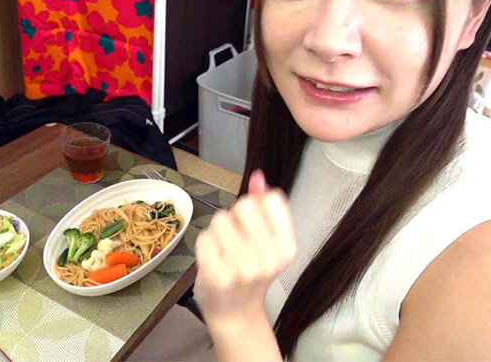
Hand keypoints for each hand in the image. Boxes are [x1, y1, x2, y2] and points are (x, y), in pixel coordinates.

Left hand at [194, 169, 296, 323]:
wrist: (236, 314)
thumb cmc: (251, 272)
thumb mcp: (266, 240)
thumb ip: (262, 206)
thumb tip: (257, 175)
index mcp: (287, 247)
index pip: (271, 199)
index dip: (257, 206)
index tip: (255, 226)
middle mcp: (268, 258)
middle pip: (244, 205)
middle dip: (236, 217)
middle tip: (237, 240)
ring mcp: (242, 268)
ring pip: (220, 219)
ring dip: (218, 232)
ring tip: (224, 252)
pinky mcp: (216, 275)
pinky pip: (203, 237)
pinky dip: (204, 246)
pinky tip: (213, 261)